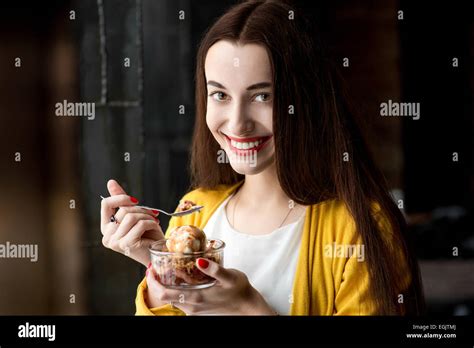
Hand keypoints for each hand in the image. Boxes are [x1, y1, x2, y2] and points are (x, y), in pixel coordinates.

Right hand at [100, 179, 163, 265]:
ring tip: (154, 221)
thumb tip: (110, 182)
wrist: (159, 252)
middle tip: (152, 215)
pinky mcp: (127, 245)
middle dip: (141, 209)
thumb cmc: (147, 234)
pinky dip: (151, 223)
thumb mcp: (134, 214)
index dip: (121, 198)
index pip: (106, 204)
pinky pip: (139, 224)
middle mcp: (107, 236)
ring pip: (131, 216)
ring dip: (147, 216)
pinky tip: (155, 227)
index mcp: (106, 228)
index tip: (136, 200)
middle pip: (122, 210)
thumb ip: (121, 200)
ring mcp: (115, 242)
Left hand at [145, 259, 276, 314]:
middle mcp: (192, 307)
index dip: (153, 282)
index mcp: (196, 298)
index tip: (151, 269)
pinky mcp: (198, 309)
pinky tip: (179, 279)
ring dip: (164, 286)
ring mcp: (194, 310)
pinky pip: (180, 300)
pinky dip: (174, 289)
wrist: (249, 309)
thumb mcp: (230, 276)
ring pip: (172, 298)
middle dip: (156, 282)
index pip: (164, 293)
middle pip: (164, 296)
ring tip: (164, 270)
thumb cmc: (240, 292)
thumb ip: (214, 269)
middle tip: (154, 267)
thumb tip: (199, 260)